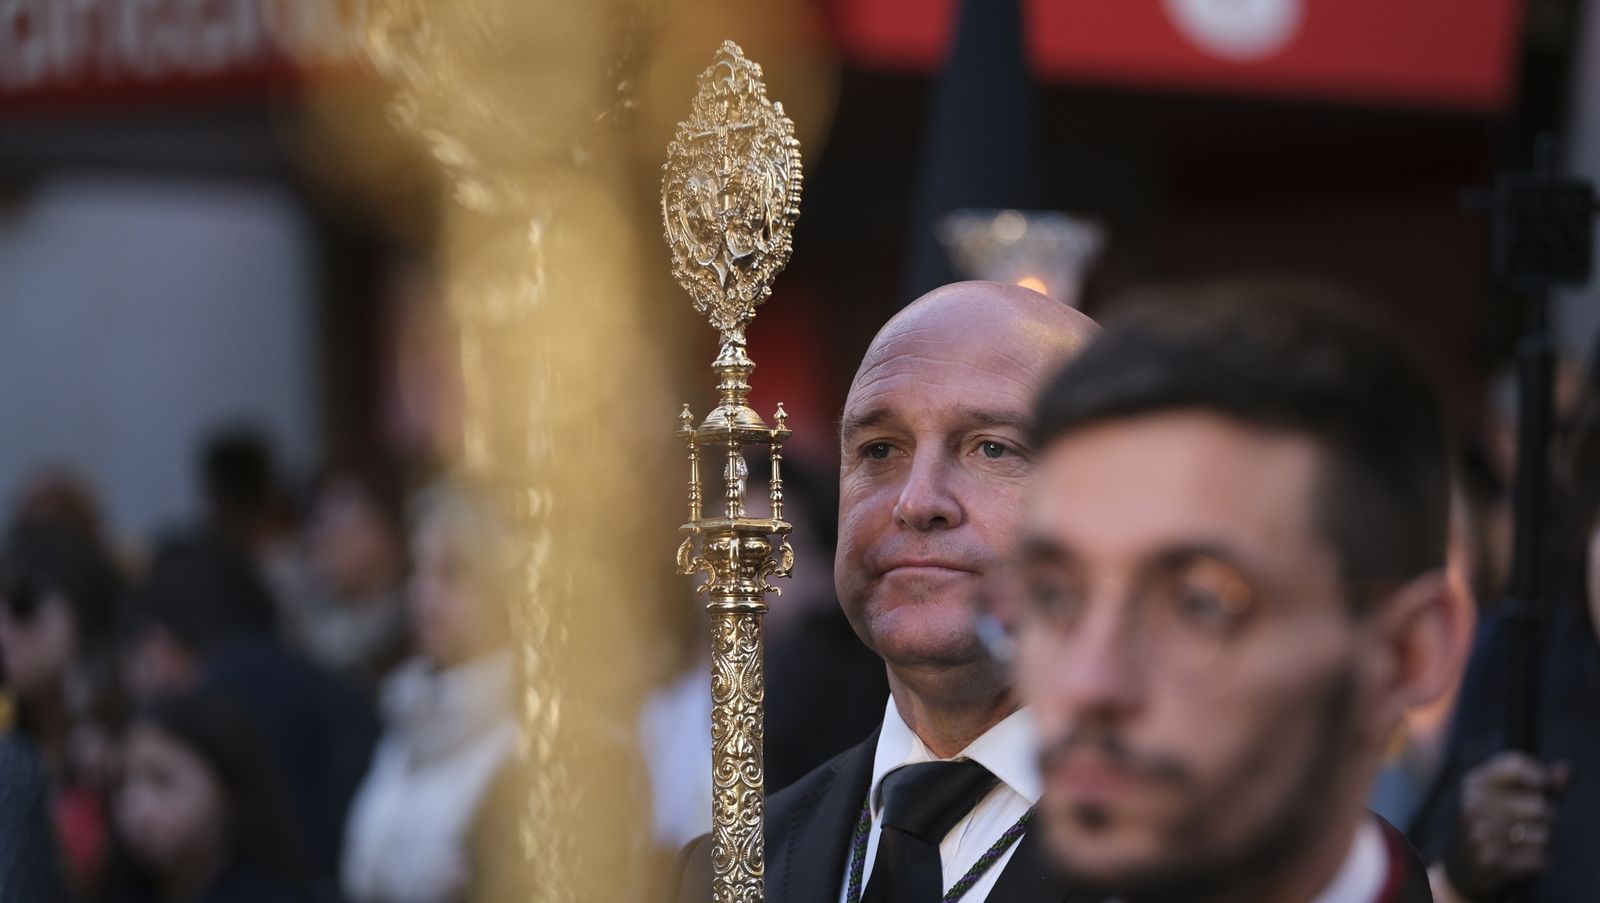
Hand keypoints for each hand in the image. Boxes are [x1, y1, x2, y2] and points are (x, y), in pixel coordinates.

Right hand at [1443, 752, 1567, 899]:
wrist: (1463, 864)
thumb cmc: (1493, 823)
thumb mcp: (1508, 795)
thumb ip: (1540, 782)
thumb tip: (1566, 769)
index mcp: (1476, 781)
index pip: (1517, 766)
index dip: (1540, 777)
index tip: (1543, 788)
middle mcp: (1473, 803)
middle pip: (1538, 805)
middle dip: (1546, 816)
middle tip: (1533, 821)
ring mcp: (1479, 832)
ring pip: (1542, 835)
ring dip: (1541, 839)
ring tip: (1525, 839)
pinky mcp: (1491, 860)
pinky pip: (1538, 858)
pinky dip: (1536, 859)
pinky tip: (1520, 855)